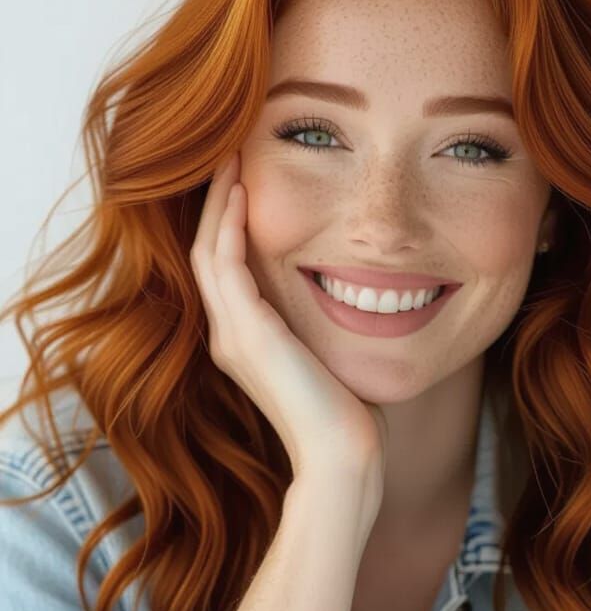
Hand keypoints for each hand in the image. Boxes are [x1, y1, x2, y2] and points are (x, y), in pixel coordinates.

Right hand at [191, 153, 387, 487]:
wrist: (341, 455)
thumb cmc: (350, 415)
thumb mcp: (333, 356)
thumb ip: (326, 325)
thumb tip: (362, 294)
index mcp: (245, 342)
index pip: (225, 269)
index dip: (230, 223)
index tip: (247, 181)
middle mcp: (228, 336)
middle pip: (207, 252)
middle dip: (217, 203)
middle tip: (229, 155)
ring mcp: (232, 336)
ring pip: (207, 251)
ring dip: (219, 203)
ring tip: (231, 158)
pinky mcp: (246, 334)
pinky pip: (224, 264)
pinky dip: (231, 225)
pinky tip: (245, 192)